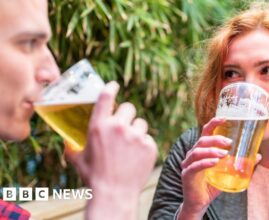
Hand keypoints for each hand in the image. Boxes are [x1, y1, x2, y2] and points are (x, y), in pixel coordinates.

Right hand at [65, 81, 156, 218]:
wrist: (114, 194)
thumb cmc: (94, 177)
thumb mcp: (78, 160)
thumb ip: (72, 147)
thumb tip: (67, 143)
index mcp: (99, 126)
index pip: (106, 96)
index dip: (111, 87)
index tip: (115, 85)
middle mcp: (118, 127)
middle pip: (129, 107)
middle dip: (126, 115)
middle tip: (123, 127)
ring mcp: (136, 135)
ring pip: (141, 123)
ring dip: (136, 130)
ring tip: (130, 146)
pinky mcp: (149, 145)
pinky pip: (148, 138)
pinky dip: (144, 145)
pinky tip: (136, 157)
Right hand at [178, 117, 261, 219]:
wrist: (200, 203)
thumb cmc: (212, 185)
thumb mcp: (227, 172)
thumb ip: (240, 163)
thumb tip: (258, 156)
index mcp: (202, 150)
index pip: (205, 132)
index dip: (213, 123)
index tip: (225, 118)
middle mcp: (193, 154)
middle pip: (202, 140)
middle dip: (216, 139)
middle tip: (229, 142)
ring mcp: (188, 164)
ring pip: (197, 152)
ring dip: (212, 150)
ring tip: (224, 154)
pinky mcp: (186, 174)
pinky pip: (195, 166)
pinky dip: (205, 163)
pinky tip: (215, 162)